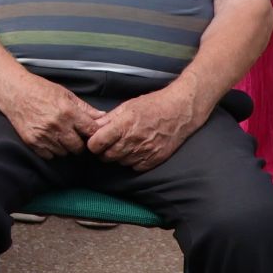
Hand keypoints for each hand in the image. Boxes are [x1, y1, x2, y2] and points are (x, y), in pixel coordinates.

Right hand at [0, 72, 99, 157]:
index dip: (92, 134)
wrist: (13, 91)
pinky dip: (51, 150)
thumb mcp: (65, 94)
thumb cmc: (39, 90)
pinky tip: (49, 139)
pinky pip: (49, 155)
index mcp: (68, 112)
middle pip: (78, 147)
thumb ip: (84, 108)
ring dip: (64, 147)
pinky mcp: (32, 141)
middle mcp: (57, 125)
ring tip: (59, 136)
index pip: (91, 132)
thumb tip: (102, 116)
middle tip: (73, 136)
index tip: (88, 133)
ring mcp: (44, 135)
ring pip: (64, 153)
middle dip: (78, 143)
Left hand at [88, 86, 202, 171]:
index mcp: (123, 125)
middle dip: (103, 152)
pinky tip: (135, 151)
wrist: (181, 111)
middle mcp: (133, 141)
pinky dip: (132, 161)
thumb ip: (108, 119)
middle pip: (107, 156)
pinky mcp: (155, 159)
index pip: (96, 144)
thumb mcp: (126, 107)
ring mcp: (145, 151)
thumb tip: (92, 127)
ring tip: (123, 145)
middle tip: (107, 145)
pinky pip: (135, 167)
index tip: (94, 141)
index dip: (92, 144)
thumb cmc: (153, 105)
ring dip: (118, 157)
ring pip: (120, 162)